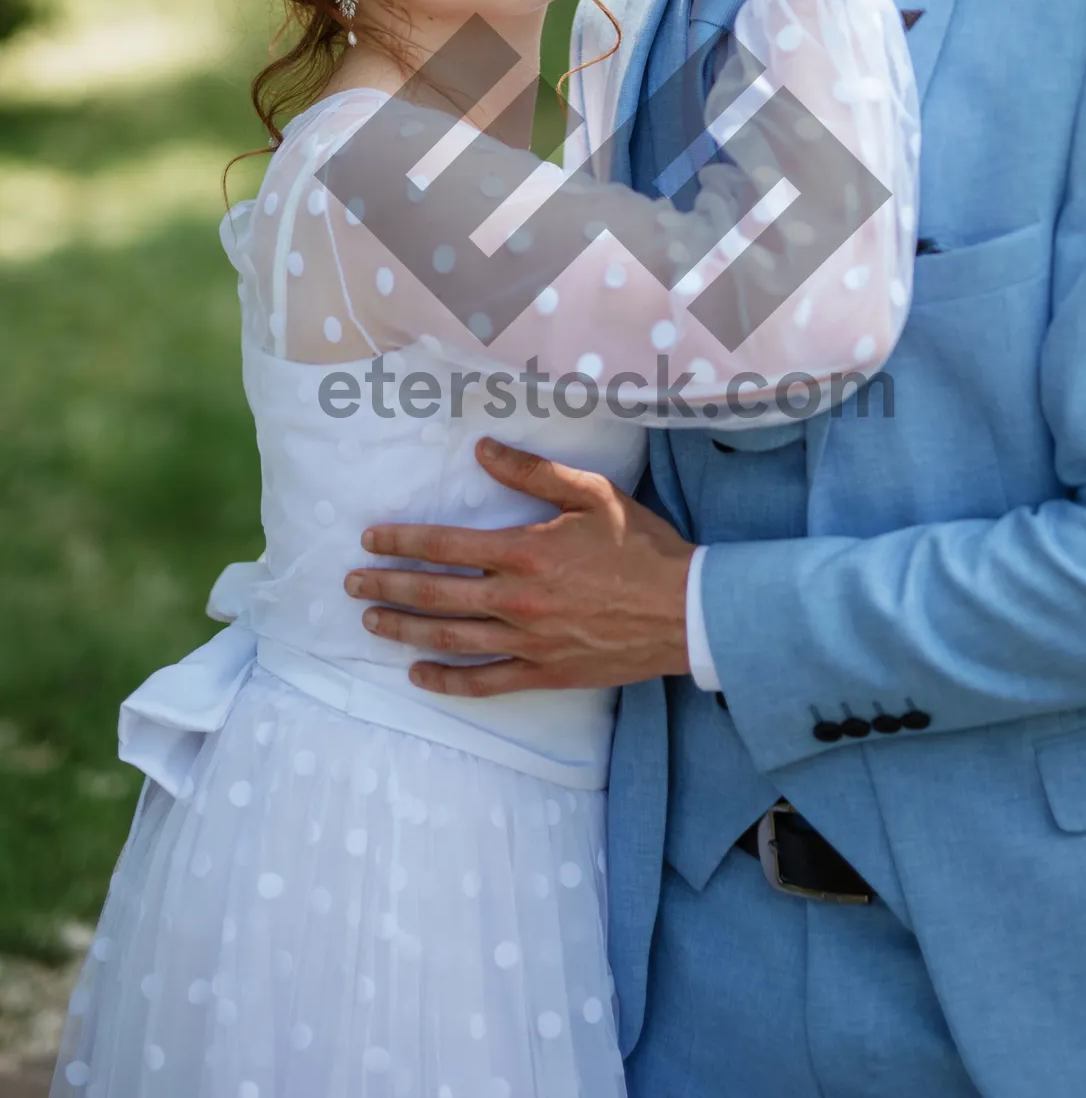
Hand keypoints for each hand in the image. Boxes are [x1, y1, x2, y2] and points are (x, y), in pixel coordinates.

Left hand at [343, 439, 695, 695]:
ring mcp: (528, 641)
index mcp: (524, 552)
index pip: (445, 546)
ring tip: (372, 621)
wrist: (685, 610)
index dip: (402, 541)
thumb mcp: (592, 493)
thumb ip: (533, 472)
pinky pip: (486, 682)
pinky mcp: (545, 672)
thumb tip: (483, 450)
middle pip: (436, 594)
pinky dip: (448, 681)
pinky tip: (419, 675)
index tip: (370, 539)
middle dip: (388, 586)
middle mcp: (517, 600)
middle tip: (352, 583)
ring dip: (405, 629)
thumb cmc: (642, 546)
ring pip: (450, 639)